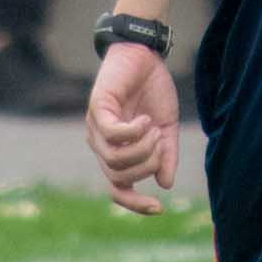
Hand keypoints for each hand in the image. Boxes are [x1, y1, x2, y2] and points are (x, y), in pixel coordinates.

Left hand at [88, 39, 181, 214]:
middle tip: (161, 142)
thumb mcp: (166, 127)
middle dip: (146, 166)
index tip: (158, 208)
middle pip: (118, 176)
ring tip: (154, 128)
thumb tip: (165, 185)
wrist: (145, 53)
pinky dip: (132, 133)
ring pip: (114, 159)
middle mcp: (101, 143)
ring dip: (142, 149)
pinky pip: (111, 134)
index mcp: (116, 151)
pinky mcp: (96, 108)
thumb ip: (165, 155)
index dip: (134, 203)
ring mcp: (95, 127)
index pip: (117, 188)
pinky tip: (145, 121)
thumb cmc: (152, 89)